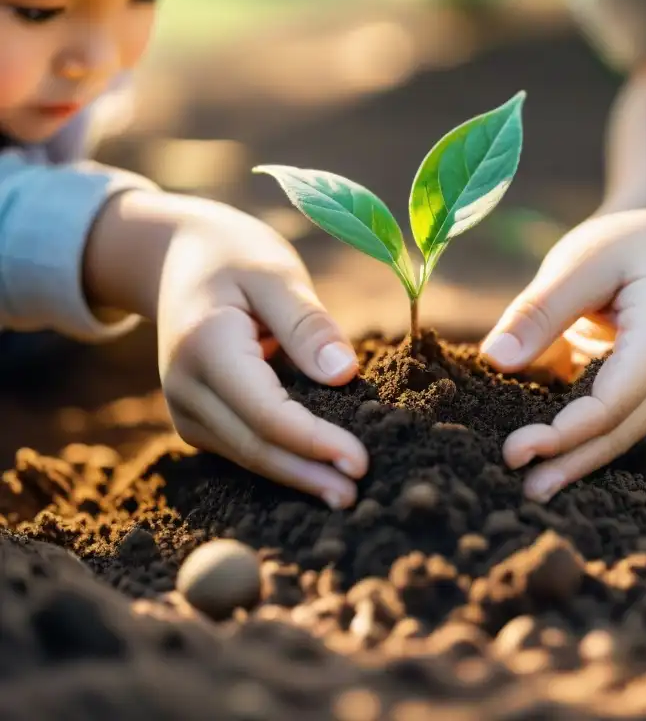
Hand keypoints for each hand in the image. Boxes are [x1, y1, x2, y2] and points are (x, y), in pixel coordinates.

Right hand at [155, 202, 367, 508]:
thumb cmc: (235, 258)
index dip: (314, 442)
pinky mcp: (197, 419)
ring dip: (297, 476)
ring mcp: (186, 408)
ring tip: (346, 494)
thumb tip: (344, 375)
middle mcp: (186, 387)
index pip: (266, 413)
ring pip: (248, 455)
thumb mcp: (276, 274)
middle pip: (255, 446)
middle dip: (309, 474)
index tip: (359, 461)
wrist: (176, 259)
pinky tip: (318, 474)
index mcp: (206, 347)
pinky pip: (243, 448)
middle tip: (357, 496)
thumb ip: (308, 324)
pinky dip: (282, 461)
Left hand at [481, 208, 645, 501]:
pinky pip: (609, 428)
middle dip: (566, 461)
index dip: (565, 432)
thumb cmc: (630, 249)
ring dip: (572, 463)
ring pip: (614, 439)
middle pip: (615, 433)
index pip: (612, 402)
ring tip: (527, 489)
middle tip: (517, 484)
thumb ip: (541, 310)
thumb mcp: (582, 261)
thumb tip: (496, 360)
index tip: (517, 448)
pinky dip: (576, 444)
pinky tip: (543, 463)